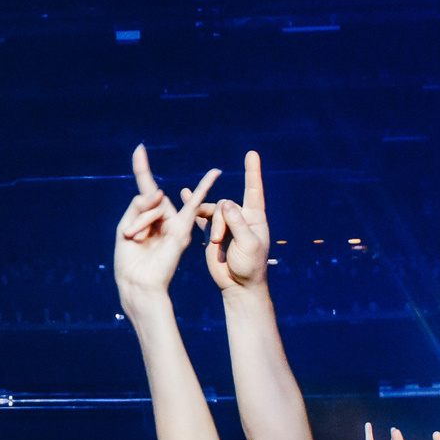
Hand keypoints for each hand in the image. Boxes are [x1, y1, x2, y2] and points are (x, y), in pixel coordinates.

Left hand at [114, 145, 221, 305]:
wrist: (138, 282)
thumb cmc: (129, 260)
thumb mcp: (125, 227)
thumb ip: (139, 206)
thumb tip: (161, 193)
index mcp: (148, 217)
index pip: (146, 188)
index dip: (141, 167)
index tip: (139, 148)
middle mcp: (163, 217)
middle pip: (147, 198)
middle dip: (135, 218)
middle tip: (130, 238)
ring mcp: (174, 223)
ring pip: (155, 205)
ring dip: (140, 224)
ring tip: (138, 241)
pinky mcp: (183, 230)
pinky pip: (195, 205)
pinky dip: (204, 187)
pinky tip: (215, 173)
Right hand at [200, 151, 270, 294]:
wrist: (239, 285)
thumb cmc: (250, 266)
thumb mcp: (248, 244)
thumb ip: (237, 223)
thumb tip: (226, 202)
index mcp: (254, 218)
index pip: (253, 190)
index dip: (252, 172)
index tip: (251, 154)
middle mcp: (241, 217)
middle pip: (226, 205)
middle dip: (221, 222)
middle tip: (219, 241)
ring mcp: (226, 224)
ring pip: (212, 212)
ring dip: (211, 225)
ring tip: (214, 242)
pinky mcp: (212, 232)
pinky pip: (202, 215)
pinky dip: (194, 206)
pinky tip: (185, 193)